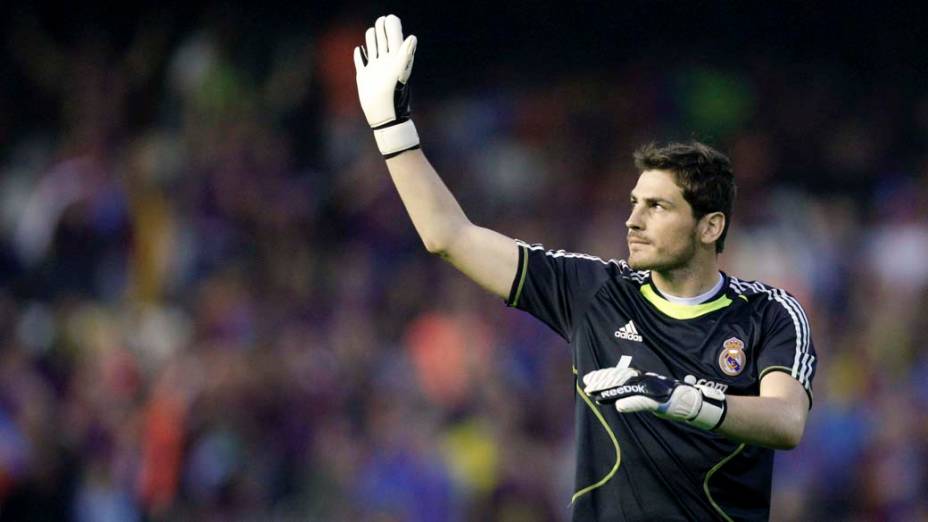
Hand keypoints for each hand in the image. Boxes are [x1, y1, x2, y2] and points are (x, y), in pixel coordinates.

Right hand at [354, 14, 419, 156]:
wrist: (385, 115)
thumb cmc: (394, 94)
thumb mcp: (400, 72)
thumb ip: (405, 54)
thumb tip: (413, 37)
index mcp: (395, 59)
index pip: (395, 37)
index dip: (392, 26)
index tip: (389, 17)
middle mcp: (386, 62)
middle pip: (383, 39)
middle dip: (382, 29)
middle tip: (381, 21)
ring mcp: (374, 69)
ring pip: (372, 48)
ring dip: (372, 39)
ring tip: (372, 32)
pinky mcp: (364, 77)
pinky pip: (361, 62)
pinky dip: (360, 56)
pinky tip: (359, 50)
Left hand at [583, 367, 726, 430]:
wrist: (694, 403)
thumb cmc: (671, 400)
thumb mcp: (649, 398)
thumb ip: (634, 398)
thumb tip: (618, 402)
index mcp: (642, 381)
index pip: (619, 376)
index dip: (603, 377)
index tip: (587, 379)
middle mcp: (646, 382)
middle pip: (620, 379)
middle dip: (602, 382)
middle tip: (586, 384)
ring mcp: (652, 391)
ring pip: (628, 390)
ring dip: (611, 392)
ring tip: (596, 395)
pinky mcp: (660, 401)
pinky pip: (644, 402)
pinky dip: (632, 404)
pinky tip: (619, 406)